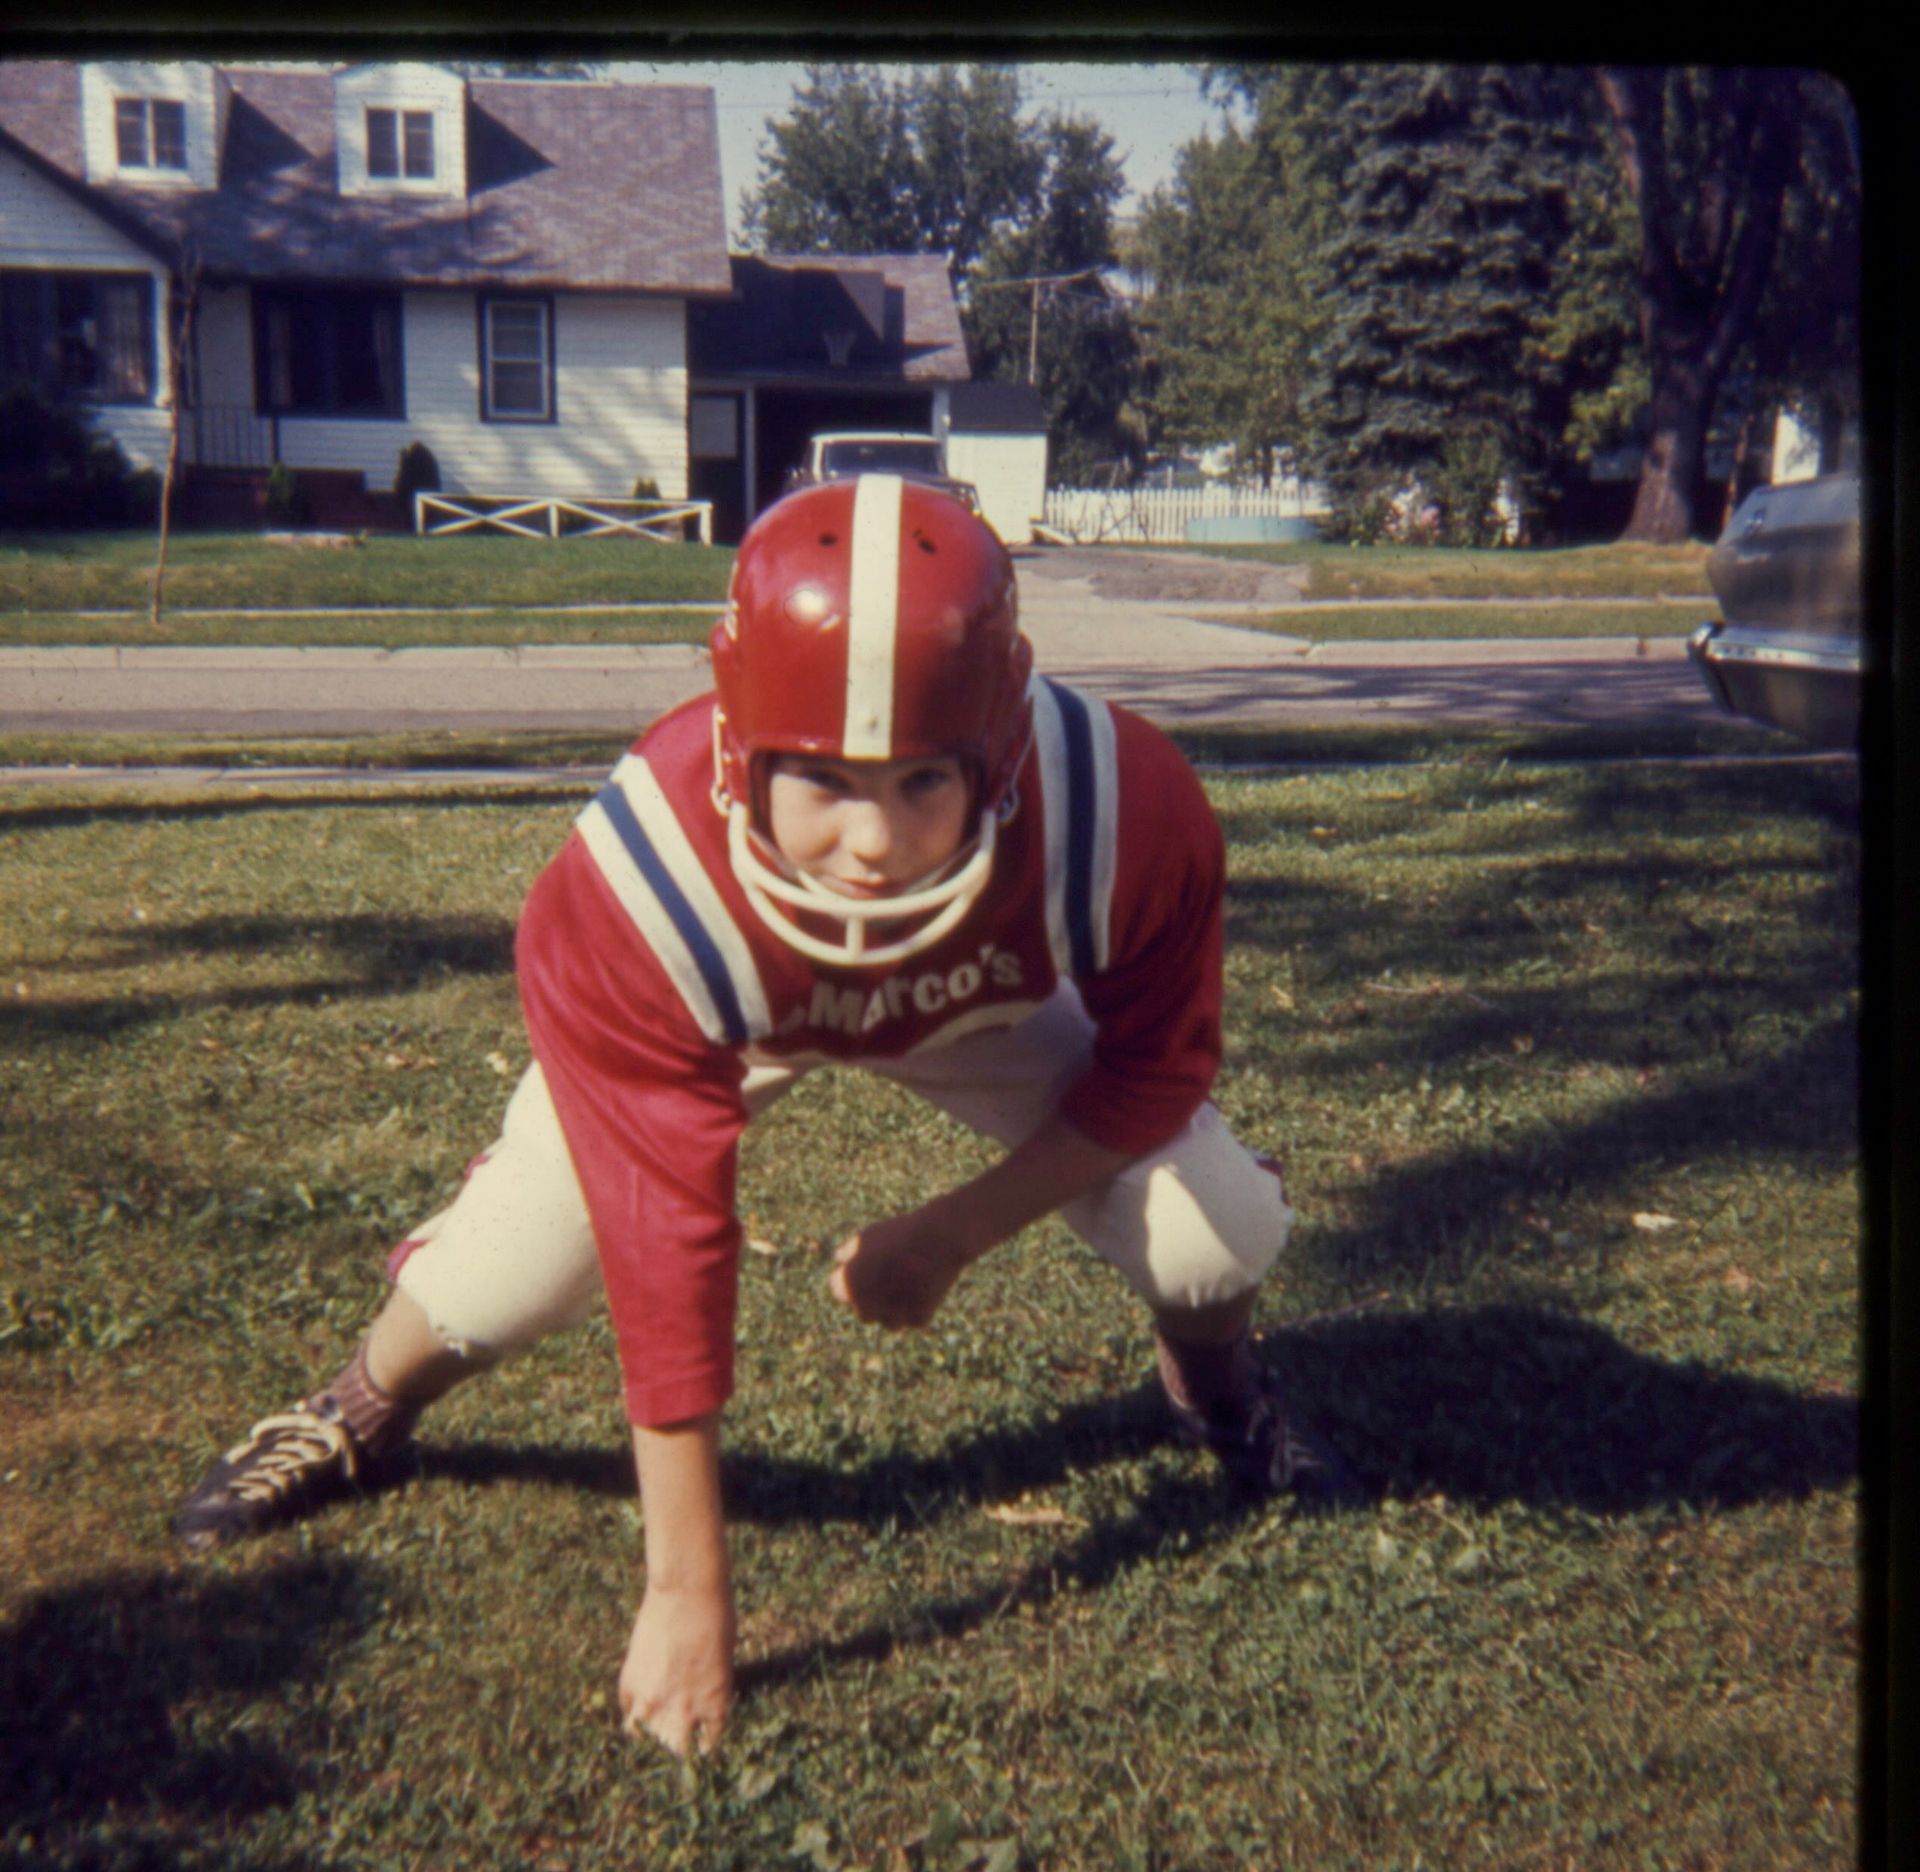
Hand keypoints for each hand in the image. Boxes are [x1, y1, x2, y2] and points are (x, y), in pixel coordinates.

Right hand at [617, 1578, 735, 1757]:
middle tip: (676, 1734)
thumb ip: (709, 1686)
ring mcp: (654, 1700)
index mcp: (716, 1704)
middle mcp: (685, 1711)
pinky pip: (628, 1709)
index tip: (699, 1741)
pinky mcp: (631, 1683)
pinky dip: (632, 1708)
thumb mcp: (723, 1658)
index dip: (704, 1742)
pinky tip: (637, 1704)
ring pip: (646, 1736)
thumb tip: (694, 1699)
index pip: (709, 1742)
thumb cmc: (716, 1614)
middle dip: (678, 1743)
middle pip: (678, 1748)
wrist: (687, 1589)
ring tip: (651, 1721)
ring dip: (650, 1729)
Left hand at [829, 1205, 972, 1329]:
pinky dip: (918, 1307)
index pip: (840, 1291)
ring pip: (889, 1322)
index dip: (854, 1278)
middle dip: (873, 1299)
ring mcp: (893, 1315)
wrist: (937, 1238)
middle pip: (864, 1311)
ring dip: (894, 1309)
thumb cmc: (899, 1233)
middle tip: (889, 1278)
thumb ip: (849, 1251)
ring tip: (908, 1284)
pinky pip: (914, 1318)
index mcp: (847, 1286)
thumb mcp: (867, 1236)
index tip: (868, 1266)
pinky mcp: (918, 1319)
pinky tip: (925, 1287)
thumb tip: (840, 1259)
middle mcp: (865, 1307)